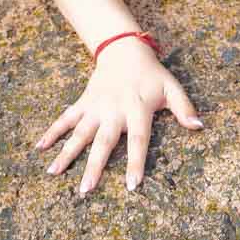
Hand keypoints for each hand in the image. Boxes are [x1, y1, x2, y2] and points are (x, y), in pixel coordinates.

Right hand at [33, 38, 203, 194]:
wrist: (123, 50)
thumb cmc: (151, 74)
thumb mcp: (172, 87)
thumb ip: (184, 107)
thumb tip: (199, 127)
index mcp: (137, 108)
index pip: (138, 139)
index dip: (135, 161)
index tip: (131, 185)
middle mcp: (113, 109)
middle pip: (103, 141)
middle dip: (94, 166)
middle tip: (85, 190)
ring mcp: (95, 106)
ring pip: (79, 132)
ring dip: (66, 152)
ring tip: (53, 173)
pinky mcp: (83, 102)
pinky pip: (65, 118)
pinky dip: (52, 131)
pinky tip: (40, 147)